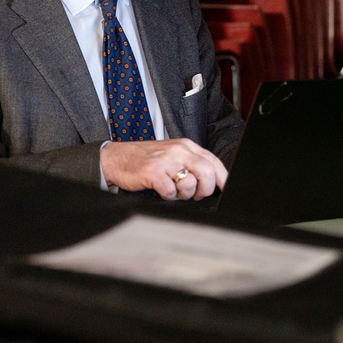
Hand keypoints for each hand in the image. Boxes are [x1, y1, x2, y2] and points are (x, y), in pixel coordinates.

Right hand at [100, 138, 227, 199]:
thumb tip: (213, 180)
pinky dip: (167, 196)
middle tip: (196, 194)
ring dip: (184, 194)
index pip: (213, 161)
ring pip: (190, 184)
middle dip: (205, 189)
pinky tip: (161, 190)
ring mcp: (166, 160)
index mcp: (186, 146)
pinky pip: (170, 192)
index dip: (223, 178)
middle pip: (207, 172)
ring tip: (174, 190)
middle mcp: (178, 150)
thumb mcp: (172, 154)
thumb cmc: (146, 159)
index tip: (225, 188)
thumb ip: (192, 163)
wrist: (117, 158)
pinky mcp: (153, 172)